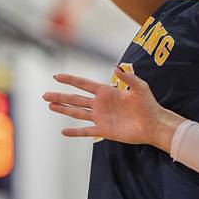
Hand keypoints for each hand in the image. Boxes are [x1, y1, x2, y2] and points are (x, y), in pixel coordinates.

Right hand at [43, 67, 184, 150]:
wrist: (153, 124)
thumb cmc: (148, 104)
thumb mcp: (140, 87)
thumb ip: (128, 77)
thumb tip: (116, 67)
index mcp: (107, 91)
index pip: (84, 84)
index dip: (71, 80)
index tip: (57, 76)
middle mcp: (101, 104)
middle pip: (76, 99)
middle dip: (60, 96)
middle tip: (45, 94)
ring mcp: (101, 117)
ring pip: (77, 113)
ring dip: (63, 109)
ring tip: (50, 105)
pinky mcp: (104, 130)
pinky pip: (86, 131)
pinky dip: (75, 132)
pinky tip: (64, 131)